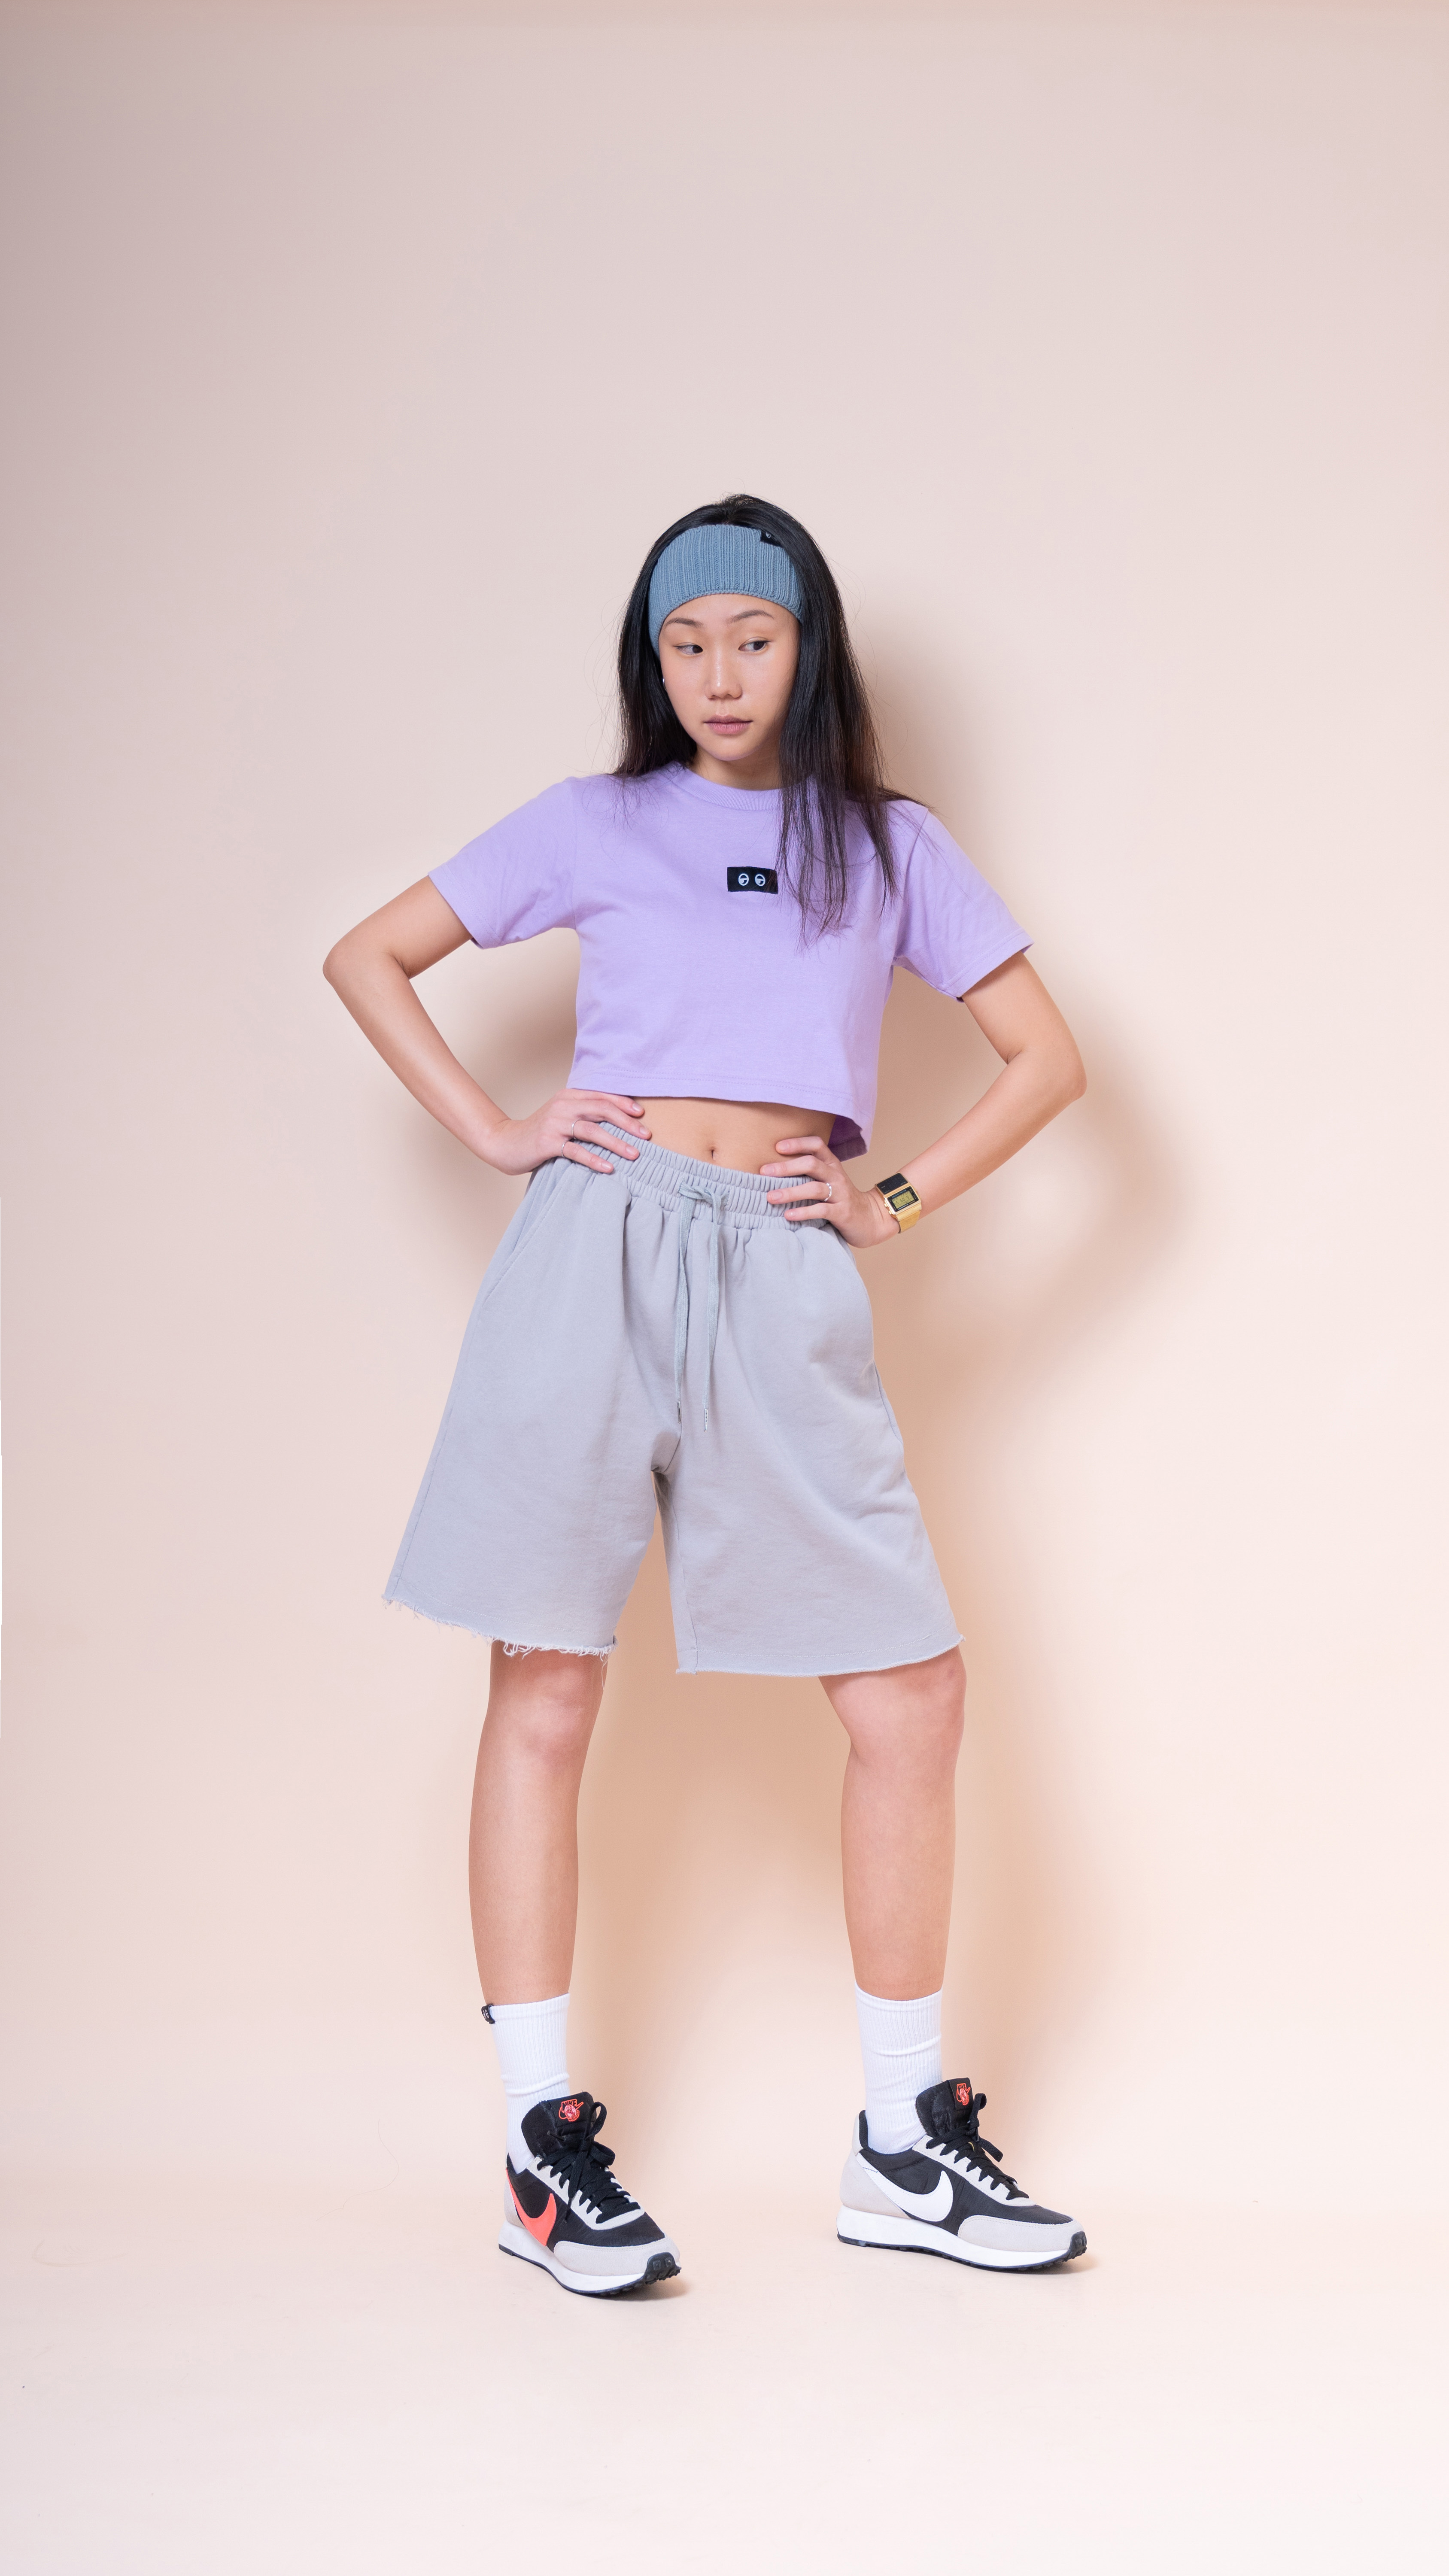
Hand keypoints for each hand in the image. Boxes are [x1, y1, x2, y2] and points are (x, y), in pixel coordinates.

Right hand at [479, 1089, 651, 1176]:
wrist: (505, 1142)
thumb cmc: (539, 1132)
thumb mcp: (562, 1116)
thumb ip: (584, 1114)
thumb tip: (617, 1121)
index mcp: (568, 1096)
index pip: (601, 1097)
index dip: (623, 1104)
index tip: (642, 1115)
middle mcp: (562, 1106)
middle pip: (601, 1110)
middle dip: (627, 1123)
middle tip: (646, 1136)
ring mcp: (554, 1124)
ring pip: (592, 1130)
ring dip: (616, 1143)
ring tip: (634, 1154)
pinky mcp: (547, 1143)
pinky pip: (576, 1150)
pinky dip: (594, 1159)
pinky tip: (609, 1168)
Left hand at [760, 1134, 903, 1248]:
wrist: (871, 1220)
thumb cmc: (841, 1199)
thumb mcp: (829, 1181)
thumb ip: (809, 1174)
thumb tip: (774, 1170)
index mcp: (832, 1165)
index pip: (817, 1145)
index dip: (798, 1143)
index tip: (777, 1147)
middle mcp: (837, 1176)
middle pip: (812, 1164)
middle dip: (786, 1167)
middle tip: (764, 1172)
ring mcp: (841, 1194)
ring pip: (814, 1188)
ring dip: (790, 1192)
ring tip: (770, 1197)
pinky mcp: (843, 1213)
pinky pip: (822, 1210)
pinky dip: (803, 1212)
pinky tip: (788, 1215)